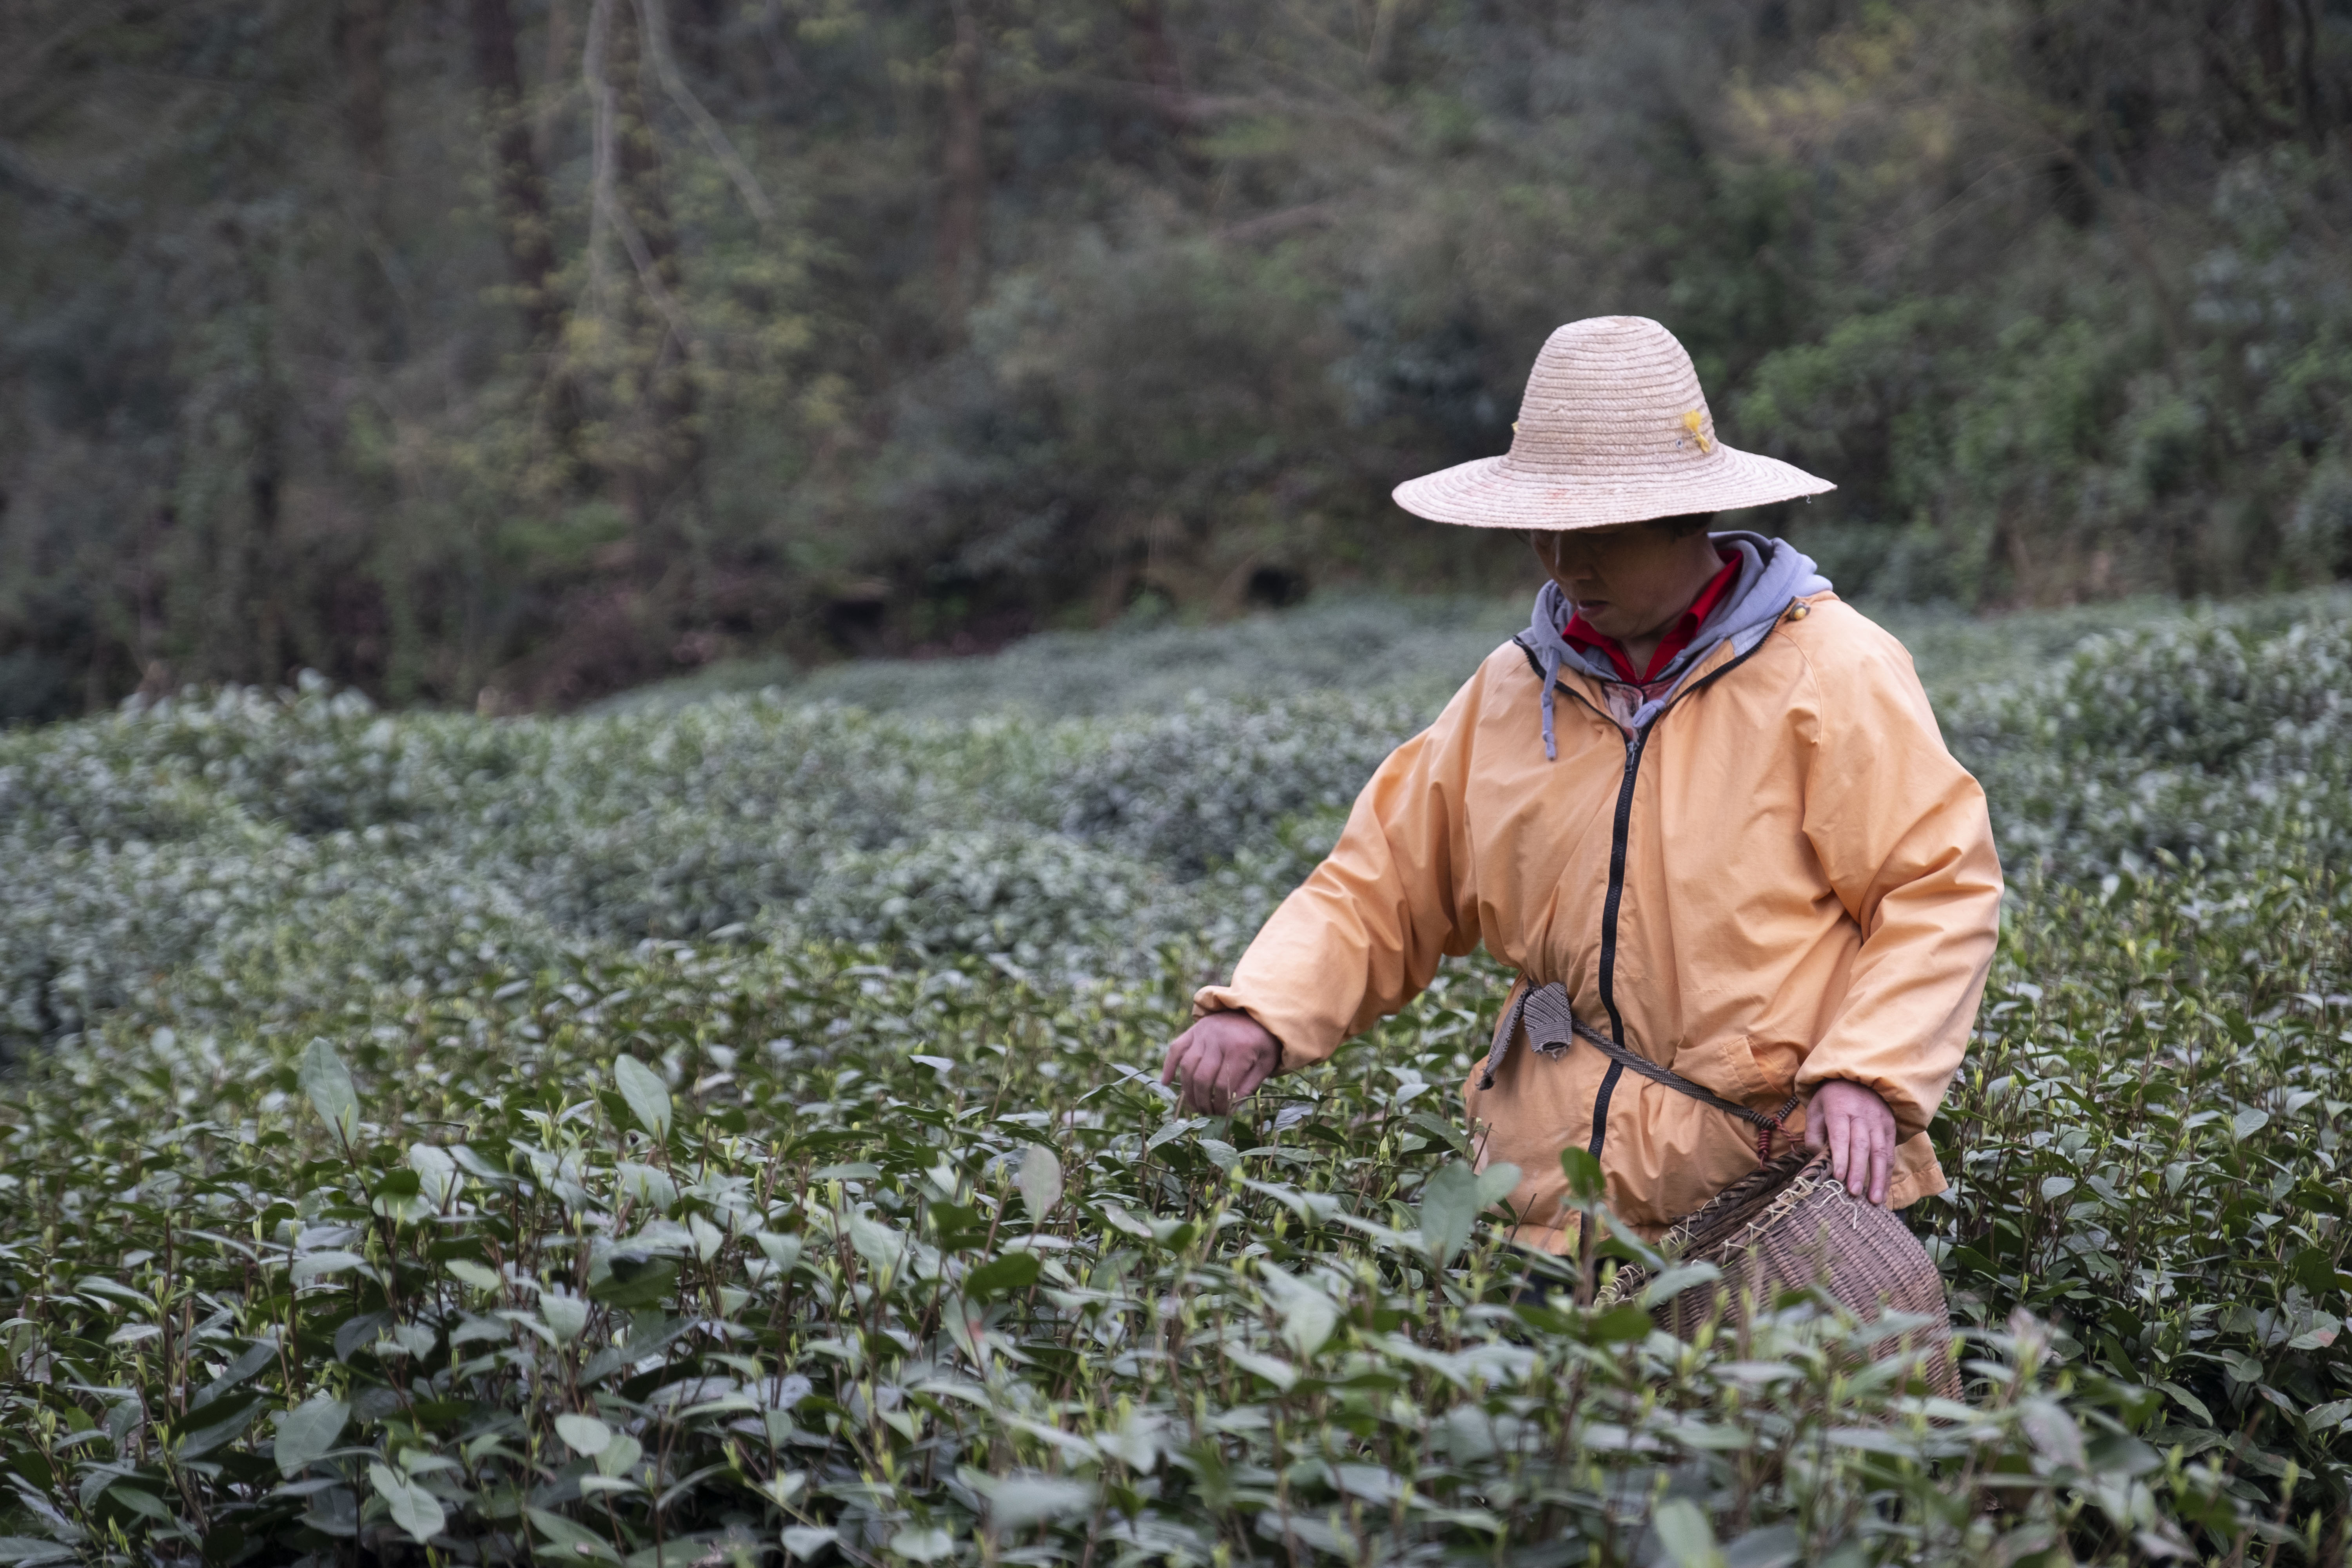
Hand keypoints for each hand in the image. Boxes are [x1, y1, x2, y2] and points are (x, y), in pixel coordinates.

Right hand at [1159, 1011, 1281, 1115]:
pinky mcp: (1193, 1030)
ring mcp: (1202, 1033)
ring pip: (1187, 1066)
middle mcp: (1217, 1040)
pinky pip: (1176, 1048)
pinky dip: (1168, 1066)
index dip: (1220, 1105)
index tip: (1222, 1116)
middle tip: (1206, 1114)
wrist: (1255, 1011)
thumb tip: (1232, 1109)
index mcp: (1239, 1049)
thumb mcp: (1266, 1062)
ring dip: (1187, 1090)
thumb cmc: (1263, 1041)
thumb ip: (1250, 1085)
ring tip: (1194, 1106)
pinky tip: (1166, 1083)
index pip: (1223, 1085)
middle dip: (1202, 1101)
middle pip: (1202, 1078)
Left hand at [1804, 1079, 1896, 1206]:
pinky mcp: (1890, 1126)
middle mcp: (1861, 1114)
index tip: (1838, 1178)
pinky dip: (1887, 1171)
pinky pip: (1890, 1151)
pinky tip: (1883, 1188)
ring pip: (1880, 1151)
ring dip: (1878, 1177)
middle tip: (1854, 1193)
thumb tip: (1819, 1160)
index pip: (1840, 1135)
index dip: (1840, 1157)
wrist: (1857, 1077)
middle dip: (1859, 1171)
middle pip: (1862, 1145)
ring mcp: (1879, 1120)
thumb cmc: (1831, 1099)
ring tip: (1875, 1200)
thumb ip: (1813, 1134)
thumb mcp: (1815, 1109)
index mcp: (1839, 1108)